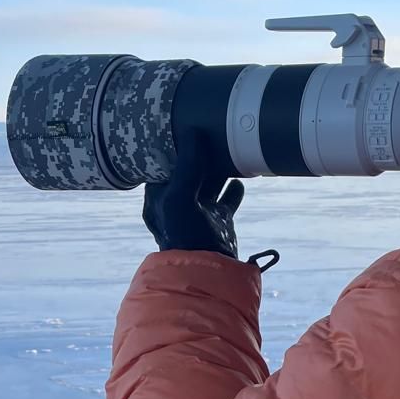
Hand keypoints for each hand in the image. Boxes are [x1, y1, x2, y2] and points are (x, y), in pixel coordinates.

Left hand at [144, 129, 244, 256]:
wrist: (209, 273)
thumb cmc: (185, 236)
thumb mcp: (180, 198)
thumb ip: (188, 166)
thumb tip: (194, 133)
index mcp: (158, 199)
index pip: (162, 165)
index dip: (172, 147)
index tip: (182, 125)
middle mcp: (177, 204)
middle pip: (188, 170)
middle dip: (198, 153)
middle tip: (211, 129)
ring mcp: (199, 213)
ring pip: (209, 182)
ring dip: (218, 167)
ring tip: (228, 146)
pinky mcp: (219, 222)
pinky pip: (227, 198)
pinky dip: (234, 187)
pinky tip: (241, 174)